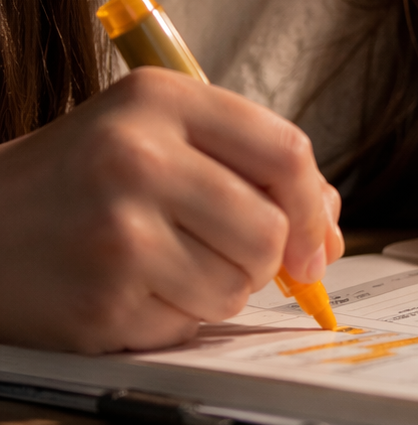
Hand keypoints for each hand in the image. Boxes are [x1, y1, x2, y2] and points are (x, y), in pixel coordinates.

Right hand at [0, 68, 343, 352]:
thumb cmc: (80, 181)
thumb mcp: (157, 137)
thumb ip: (249, 167)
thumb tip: (331, 231)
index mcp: (159, 100)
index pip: (285, 152)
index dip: (317, 206)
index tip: (319, 241)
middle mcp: (137, 157)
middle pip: (271, 230)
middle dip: (266, 258)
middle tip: (227, 255)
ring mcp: (118, 231)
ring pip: (237, 284)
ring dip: (217, 289)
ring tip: (163, 264)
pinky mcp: (103, 299)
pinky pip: (188, 324)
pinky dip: (174, 317)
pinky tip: (130, 289)